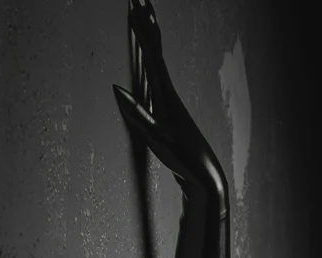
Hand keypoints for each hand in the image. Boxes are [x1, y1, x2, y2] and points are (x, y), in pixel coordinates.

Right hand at [113, 0, 228, 203]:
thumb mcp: (158, 138)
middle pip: (157, 51)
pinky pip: (157, 79)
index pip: (153, 55)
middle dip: (148, 25)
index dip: (143, 30)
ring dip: (150, 40)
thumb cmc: (183, 158)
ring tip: (145, 19)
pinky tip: (149, 63)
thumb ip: (138, 114)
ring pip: (158, 63)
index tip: (135, 6)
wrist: (205, 177)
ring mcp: (171, 102)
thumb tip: (116, 88)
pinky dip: (151, 64)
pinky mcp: (169, 114)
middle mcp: (170, 93)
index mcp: (167, 95)